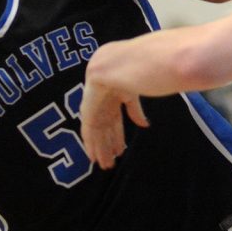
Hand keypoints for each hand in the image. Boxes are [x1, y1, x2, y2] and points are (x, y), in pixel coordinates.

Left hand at [80, 43, 149, 169]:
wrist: (117, 64)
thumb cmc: (132, 72)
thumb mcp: (133, 94)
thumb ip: (135, 110)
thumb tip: (144, 125)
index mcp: (114, 97)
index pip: (115, 121)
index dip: (117, 136)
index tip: (120, 151)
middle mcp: (103, 104)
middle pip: (105, 129)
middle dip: (108, 146)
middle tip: (111, 164)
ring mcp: (94, 106)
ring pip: (96, 133)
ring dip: (100, 149)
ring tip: (105, 165)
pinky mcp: (87, 110)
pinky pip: (87, 131)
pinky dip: (90, 144)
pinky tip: (92, 158)